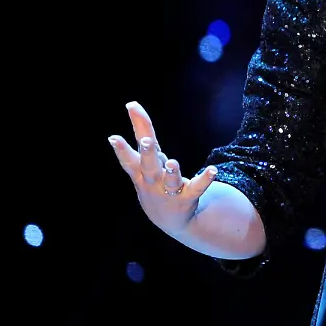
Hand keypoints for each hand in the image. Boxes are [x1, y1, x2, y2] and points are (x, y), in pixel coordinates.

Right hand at [108, 101, 218, 235]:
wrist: (170, 220)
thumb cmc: (154, 182)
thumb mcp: (145, 160)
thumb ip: (141, 132)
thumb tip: (132, 104)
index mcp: (141, 172)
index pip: (129, 158)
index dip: (121, 148)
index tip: (113, 137)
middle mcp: (153, 181)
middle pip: (148, 166)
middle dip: (147, 154)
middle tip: (147, 142)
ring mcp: (169, 191)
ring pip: (170, 180)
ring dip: (171, 172)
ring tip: (173, 163)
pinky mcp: (187, 197)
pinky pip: (196, 187)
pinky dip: (204, 179)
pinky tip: (212, 170)